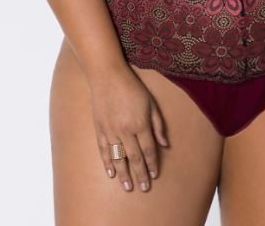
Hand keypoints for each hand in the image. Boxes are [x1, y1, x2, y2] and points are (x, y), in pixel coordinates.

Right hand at [88, 63, 168, 191]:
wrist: (108, 77)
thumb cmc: (132, 88)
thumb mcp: (151, 103)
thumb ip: (158, 125)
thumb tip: (165, 144)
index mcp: (140, 124)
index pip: (148, 150)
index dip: (152, 164)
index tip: (154, 175)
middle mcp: (126, 131)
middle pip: (135, 158)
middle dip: (140, 174)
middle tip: (144, 188)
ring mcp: (111, 131)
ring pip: (118, 158)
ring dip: (124, 174)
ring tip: (128, 187)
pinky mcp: (100, 129)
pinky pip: (104, 151)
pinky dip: (107, 163)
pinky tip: (111, 173)